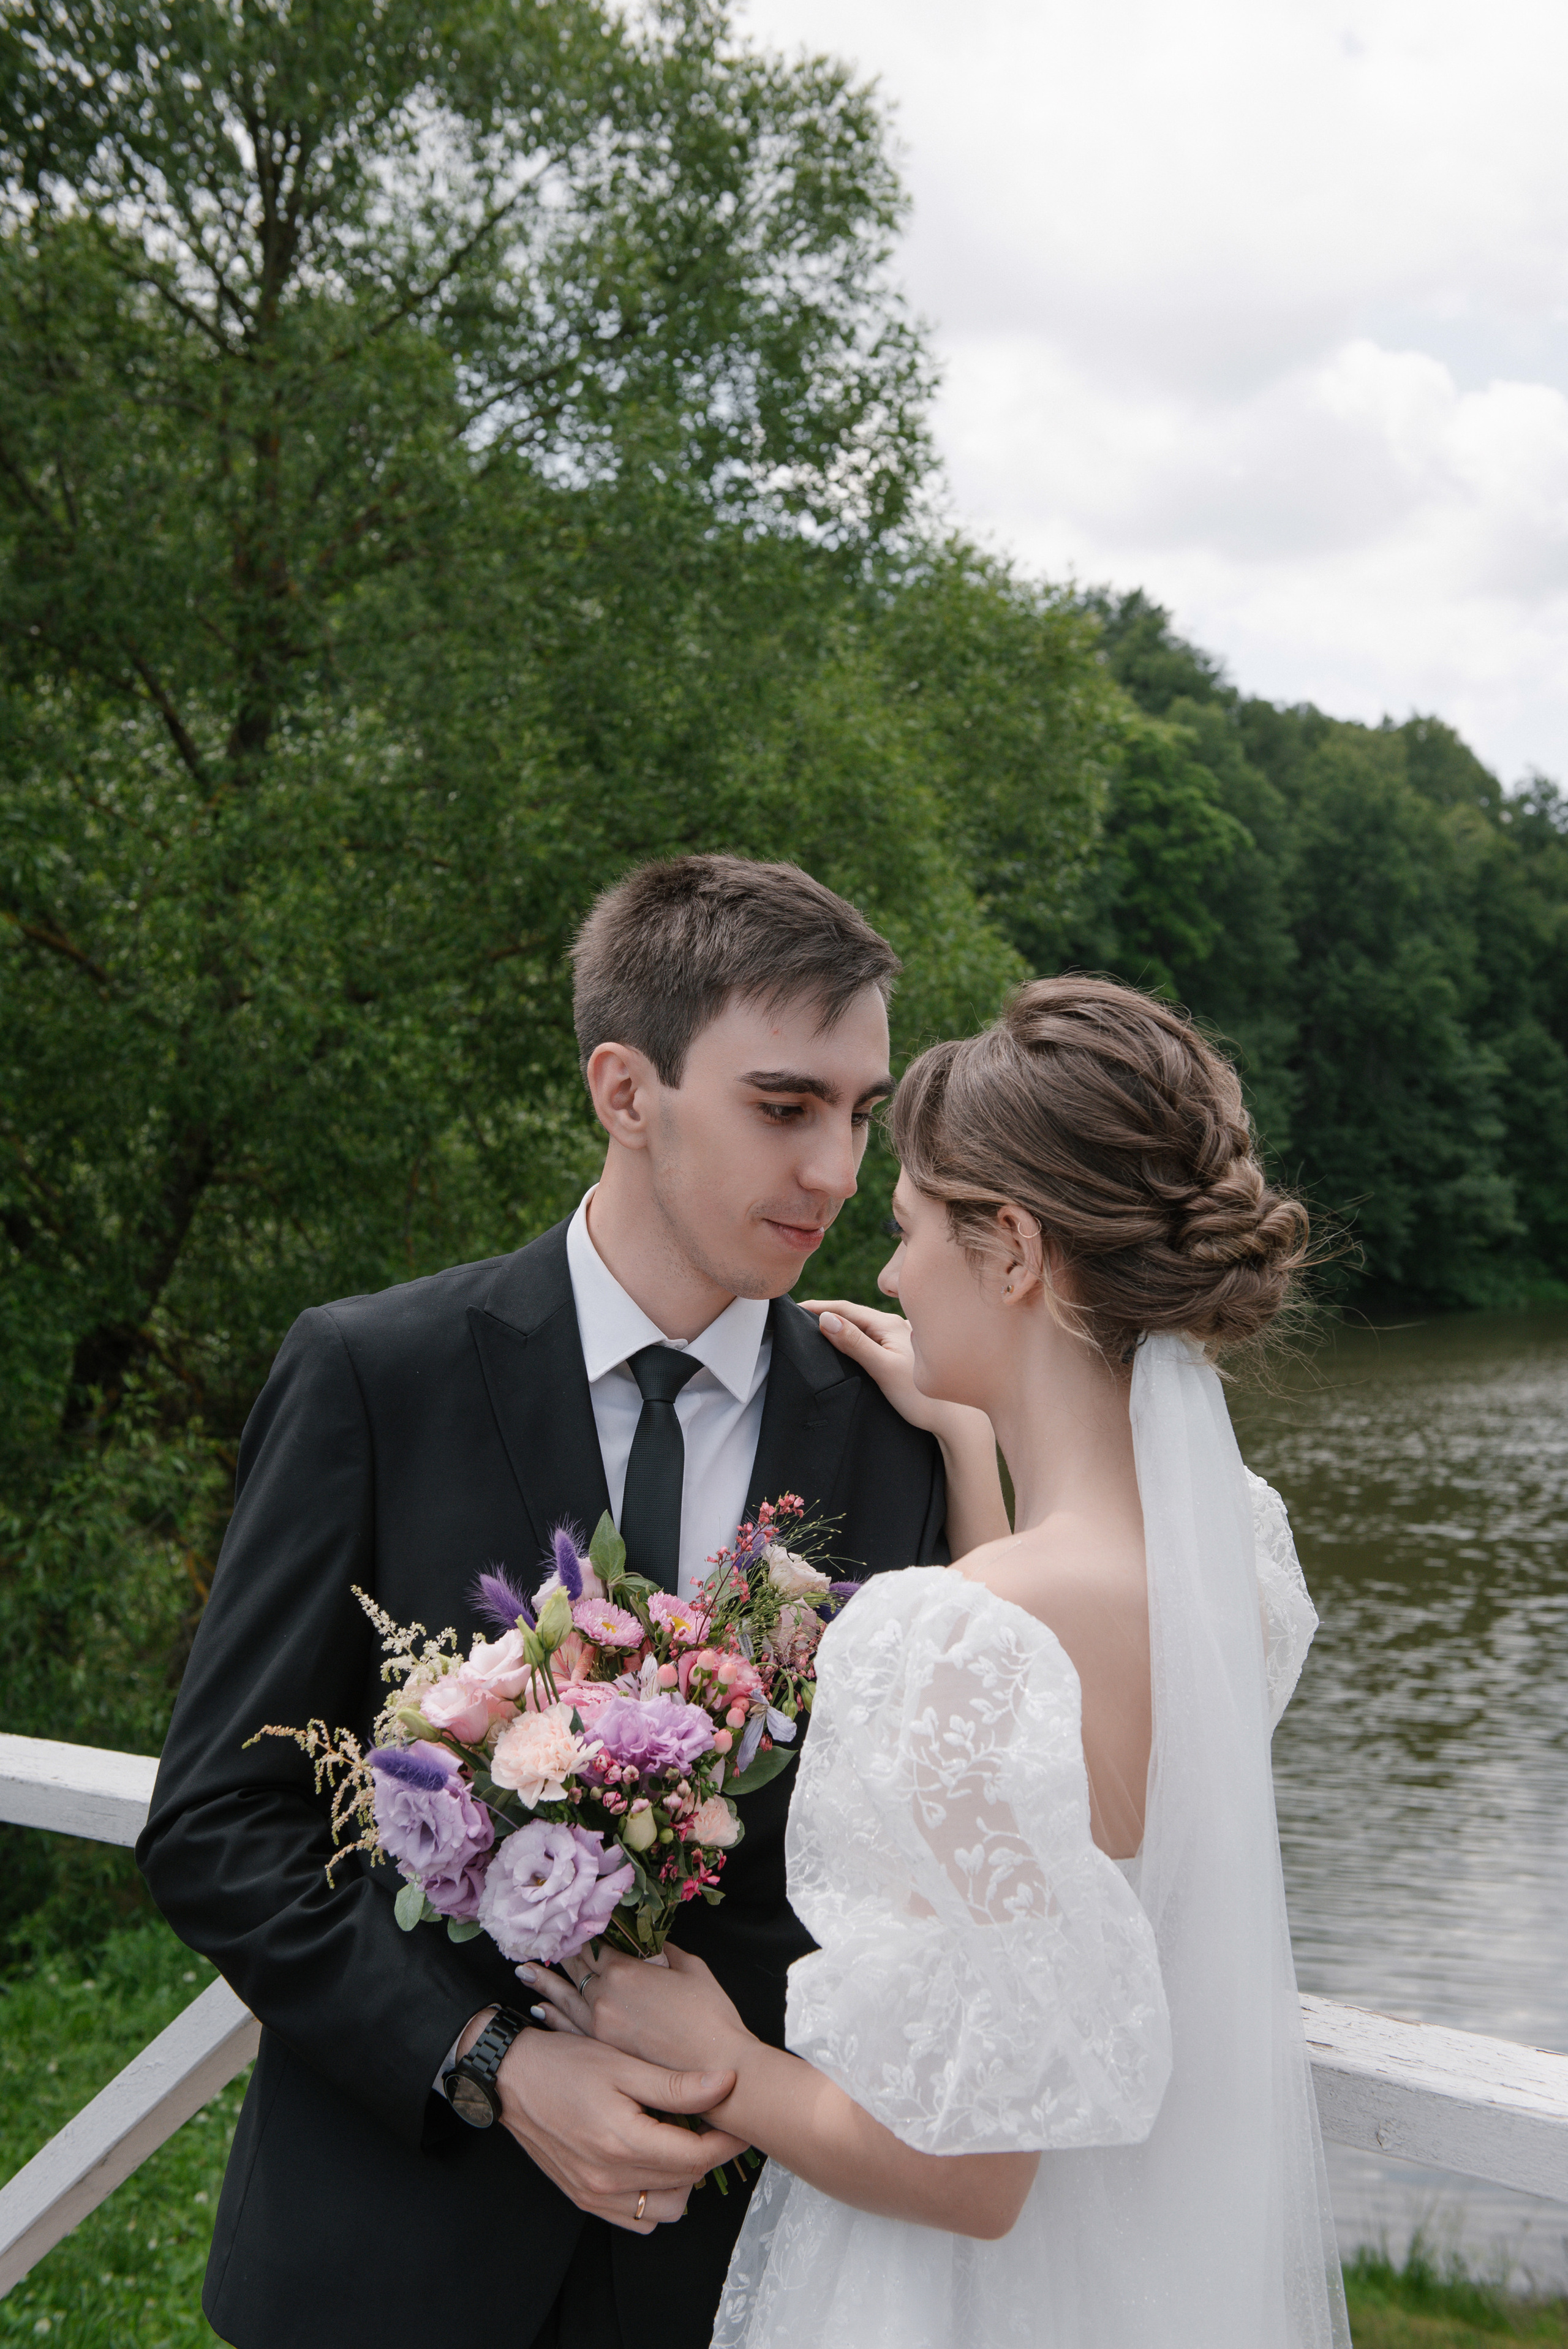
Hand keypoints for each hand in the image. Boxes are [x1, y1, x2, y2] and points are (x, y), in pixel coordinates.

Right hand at [458, 2006, 749, 2232]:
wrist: (512, 2079)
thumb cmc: (565, 2064)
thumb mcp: (623, 2064)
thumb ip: (676, 2084)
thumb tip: (726, 2084)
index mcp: (623, 2143)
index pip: (696, 2157)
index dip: (726, 2141)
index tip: (740, 2123)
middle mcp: (609, 2179)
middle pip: (685, 2182)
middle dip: (709, 2155)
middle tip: (715, 2125)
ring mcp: (595, 2195)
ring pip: (665, 2209)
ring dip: (683, 2180)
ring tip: (681, 2142)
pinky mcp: (584, 2199)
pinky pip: (636, 2218)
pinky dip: (654, 2197)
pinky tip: (653, 2162)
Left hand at [523, 1946, 750, 2079]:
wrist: (716, 2067)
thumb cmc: (710, 2018)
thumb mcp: (693, 1970)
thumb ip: (669, 1953)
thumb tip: (656, 1945)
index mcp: (625, 1971)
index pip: (595, 1945)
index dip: (582, 1933)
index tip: (569, 1922)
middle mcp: (604, 1996)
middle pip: (575, 1970)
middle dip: (558, 1955)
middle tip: (538, 1942)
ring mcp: (600, 2027)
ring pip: (565, 1999)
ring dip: (546, 1984)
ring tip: (525, 1972)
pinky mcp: (603, 2052)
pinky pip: (569, 2029)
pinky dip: (554, 2017)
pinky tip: (543, 2010)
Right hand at [799, 1298, 989, 1446]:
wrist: (956, 1421)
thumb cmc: (921, 1397)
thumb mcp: (883, 1368)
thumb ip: (854, 1343)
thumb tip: (825, 1318)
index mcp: (889, 1324)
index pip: (845, 1308)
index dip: (818, 1307)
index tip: (793, 1308)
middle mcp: (896, 1326)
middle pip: (853, 1315)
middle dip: (826, 1314)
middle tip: (798, 1318)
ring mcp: (901, 1340)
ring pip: (863, 1328)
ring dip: (840, 1326)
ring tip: (817, 1330)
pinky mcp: (903, 1355)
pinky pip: (872, 1340)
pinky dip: (854, 1339)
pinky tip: (848, 1346)